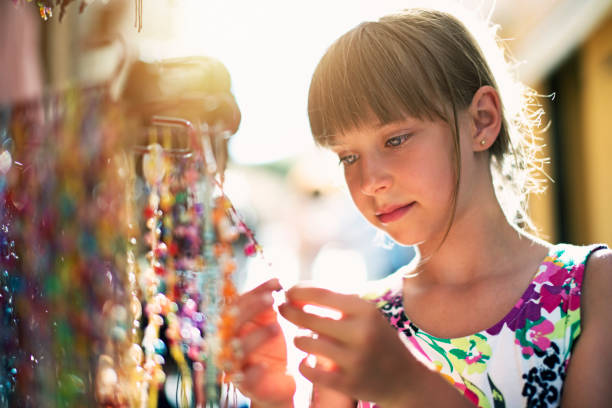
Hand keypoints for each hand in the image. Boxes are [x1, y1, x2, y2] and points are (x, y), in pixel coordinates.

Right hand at [229, 279, 294, 406]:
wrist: (285, 381)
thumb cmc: (278, 346)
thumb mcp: (277, 322)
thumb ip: (274, 305)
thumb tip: (278, 282)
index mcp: (236, 324)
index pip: (239, 302)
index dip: (257, 291)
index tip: (278, 283)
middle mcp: (231, 342)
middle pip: (232, 322)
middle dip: (251, 308)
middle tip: (272, 299)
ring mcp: (236, 364)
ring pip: (237, 349)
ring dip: (255, 336)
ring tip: (276, 328)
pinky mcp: (246, 386)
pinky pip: (244, 379)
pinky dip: (253, 373)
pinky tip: (265, 366)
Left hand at [278, 285, 417, 405]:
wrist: (405, 380)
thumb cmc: (378, 340)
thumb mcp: (366, 315)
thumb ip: (337, 303)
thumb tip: (298, 290)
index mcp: (366, 311)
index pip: (322, 294)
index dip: (300, 291)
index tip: (287, 290)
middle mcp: (361, 333)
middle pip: (311, 318)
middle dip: (291, 312)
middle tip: (282, 309)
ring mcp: (355, 359)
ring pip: (307, 343)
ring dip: (300, 338)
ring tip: (302, 338)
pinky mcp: (348, 383)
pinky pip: (310, 371)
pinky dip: (303, 365)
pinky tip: (306, 361)